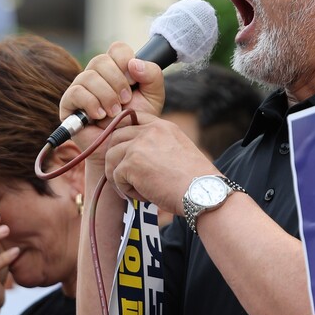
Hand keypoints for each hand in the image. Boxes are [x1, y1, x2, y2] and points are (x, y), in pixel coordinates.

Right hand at [59, 42, 165, 168]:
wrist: (122, 148)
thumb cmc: (135, 122)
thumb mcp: (153, 97)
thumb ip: (152, 75)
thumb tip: (133, 63)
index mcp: (115, 69)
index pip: (117, 49)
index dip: (125, 61)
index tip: (134, 81)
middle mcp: (96, 75)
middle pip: (101, 60)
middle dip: (117, 81)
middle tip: (126, 100)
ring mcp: (80, 88)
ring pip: (89, 76)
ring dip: (106, 95)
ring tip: (114, 113)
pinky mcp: (68, 104)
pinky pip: (77, 92)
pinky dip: (92, 103)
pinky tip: (100, 116)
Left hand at [102, 112, 217, 213]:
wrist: (202, 193)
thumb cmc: (195, 182)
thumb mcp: (179, 151)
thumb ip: (160, 146)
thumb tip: (139, 157)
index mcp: (163, 126)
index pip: (134, 117)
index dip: (125, 133)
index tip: (126, 150)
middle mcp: (149, 131)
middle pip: (116, 136)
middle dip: (117, 156)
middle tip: (125, 175)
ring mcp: (138, 145)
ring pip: (111, 156)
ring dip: (120, 175)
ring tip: (136, 190)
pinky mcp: (131, 163)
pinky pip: (116, 177)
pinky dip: (127, 190)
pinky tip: (145, 196)